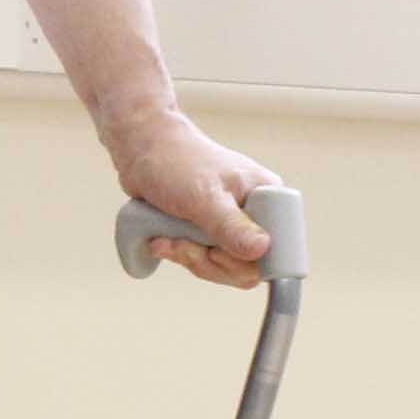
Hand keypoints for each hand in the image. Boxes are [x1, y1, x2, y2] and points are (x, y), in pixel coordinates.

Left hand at [104, 106, 276, 286]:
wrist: (142, 151)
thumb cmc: (175, 162)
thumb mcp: (204, 197)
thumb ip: (231, 226)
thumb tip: (262, 248)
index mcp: (267, 198)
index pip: (277, 250)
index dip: (247, 262)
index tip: (216, 251)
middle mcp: (255, 213)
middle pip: (249, 267)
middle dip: (212, 262)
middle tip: (185, 243)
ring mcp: (233, 224)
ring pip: (224, 268)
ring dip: (192, 258)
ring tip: (169, 237)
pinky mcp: (212, 232)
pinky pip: (206, 261)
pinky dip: (183, 255)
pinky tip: (164, 240)